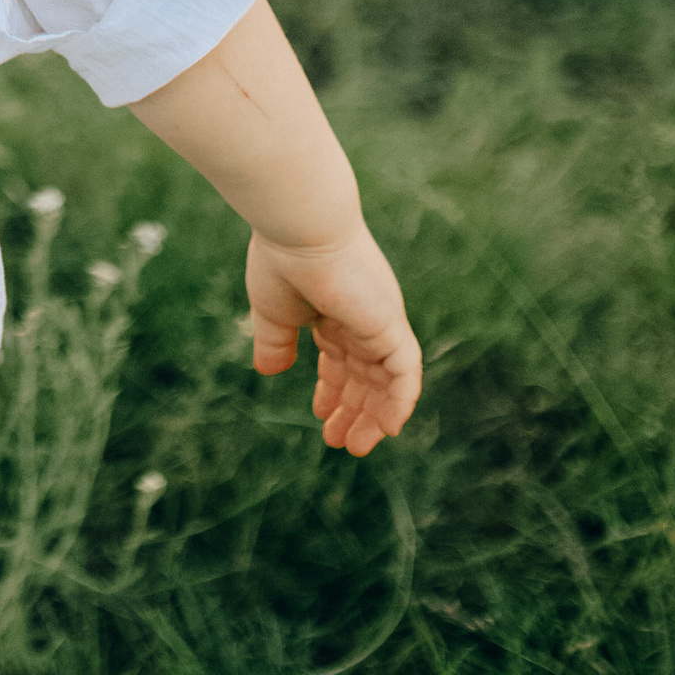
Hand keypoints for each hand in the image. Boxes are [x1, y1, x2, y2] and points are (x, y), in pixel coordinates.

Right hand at [247, 222, 421, 455]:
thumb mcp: (273, 313)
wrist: (299, 229)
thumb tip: (269, 371)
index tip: (320, 414)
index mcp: (336, 310)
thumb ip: (275, 342)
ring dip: (374, 416)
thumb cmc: (282, 262)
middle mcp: (364, 318)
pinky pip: (406, 373)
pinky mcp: (391, 327)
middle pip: (367, 375)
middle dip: (354, 410)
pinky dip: (401, 401)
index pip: (343, 358)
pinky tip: (389, 428)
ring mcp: (380, 322)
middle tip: (340, 442)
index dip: (333, 389)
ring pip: (387, 381)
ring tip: (356, 445)